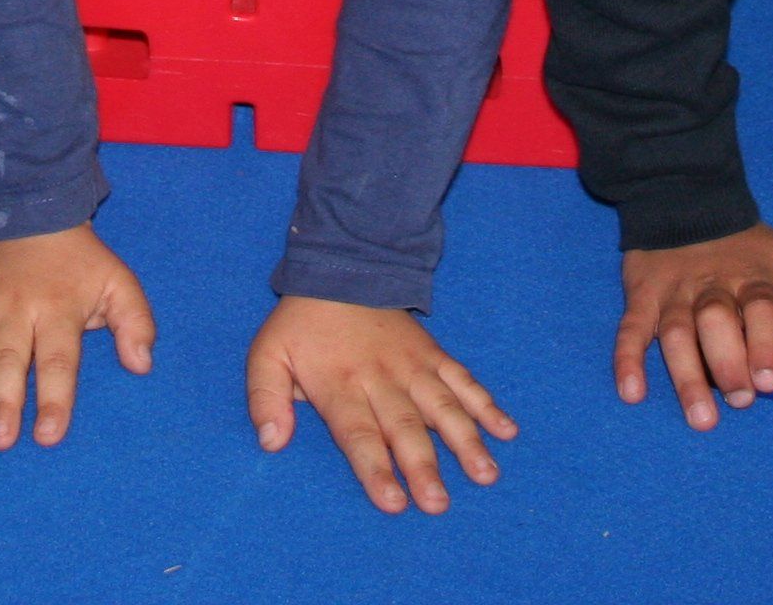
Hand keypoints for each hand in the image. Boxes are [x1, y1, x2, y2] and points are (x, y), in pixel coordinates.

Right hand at [0, 225, 156, 448]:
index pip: (57, 360)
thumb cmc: (80, 263)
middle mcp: (17, 308)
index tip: (47, 435)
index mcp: (59, 308)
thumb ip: (136, 323)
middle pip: (8, 359)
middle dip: (2, 401)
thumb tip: (142, 364)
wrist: (34, 214)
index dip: (53, 398)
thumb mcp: (119, 283)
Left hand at [246, 297, 516, 514]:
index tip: (394, 502)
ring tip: (485, 475)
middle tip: (438, 504)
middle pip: (405, 428)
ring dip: (466, 441)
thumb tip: (271, 443)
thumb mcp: (266, 356)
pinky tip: (507, 431)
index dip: (376, 469)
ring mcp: (413, 365)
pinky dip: (487, 404)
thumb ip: (265, 400)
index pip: (358, 434)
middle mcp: (381, 378)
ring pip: (443, 407)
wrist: (342, 269)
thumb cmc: (301, 326)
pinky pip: (464, 380)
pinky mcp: (434, 355)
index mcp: (339, 385)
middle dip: (423, 466)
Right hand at [614, 223, 772, 428]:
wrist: (685, 200)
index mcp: (753, 278)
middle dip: (727, 362)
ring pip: (676, 333)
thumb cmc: (749, 250)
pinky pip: (629, 330)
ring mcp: (673, 294)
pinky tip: (633, 393)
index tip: (770, 380)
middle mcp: (711, 287)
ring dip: (686, 375)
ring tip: (701, 417)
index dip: (766, 342)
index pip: (761, 307)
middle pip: (715, 321)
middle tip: (740, 397)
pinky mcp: (641, 299)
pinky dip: (627, 360)